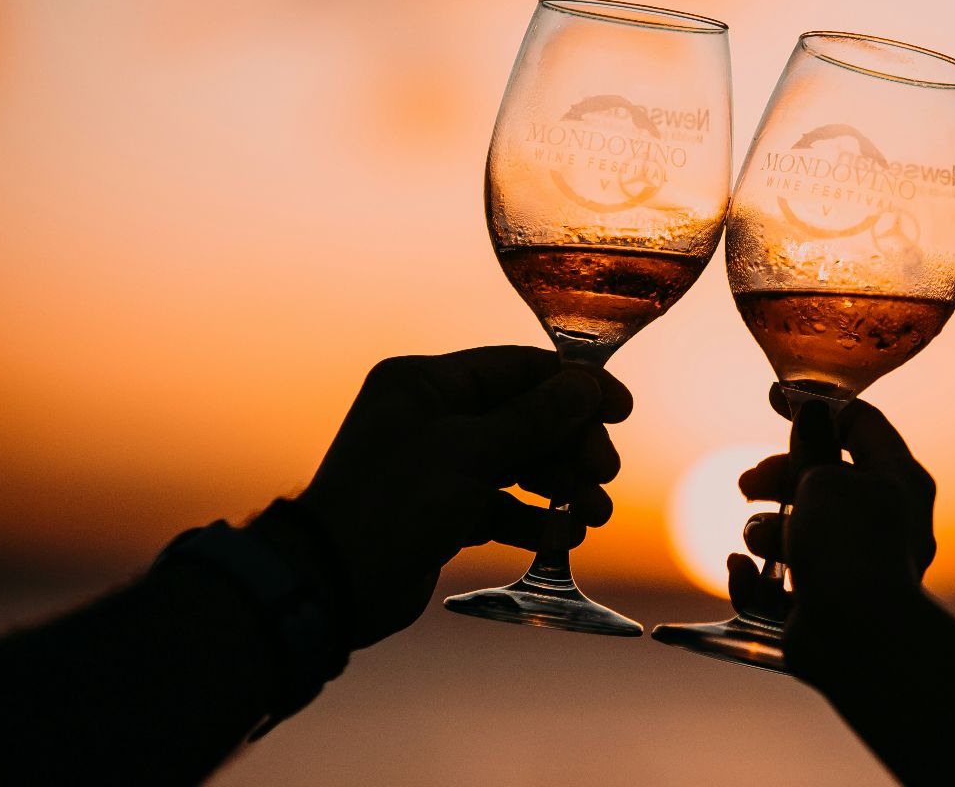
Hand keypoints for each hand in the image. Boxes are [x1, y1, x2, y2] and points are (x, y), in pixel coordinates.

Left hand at [286, 346, 630, 647]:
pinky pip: (502, 506)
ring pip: (519, 464)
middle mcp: (432, 417)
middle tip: (604, 473)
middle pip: (526, 418)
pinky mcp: (442, 512)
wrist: (333, 585)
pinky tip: (564, 536)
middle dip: (571, 446)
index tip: (621, 408)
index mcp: (427, 384)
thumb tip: (587, 386)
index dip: (575, 386)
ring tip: (593, 513)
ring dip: (561, 486)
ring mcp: (437, 466)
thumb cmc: (391, 504)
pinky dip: (535, 519)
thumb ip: (535, 417)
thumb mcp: (470, 452)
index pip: (518, 369)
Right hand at [729, 386, 936, 681]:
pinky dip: (757, 579)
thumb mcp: (825, 479)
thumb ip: (812, 445)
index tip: (773, 400)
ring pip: (798, 532)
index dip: (816, 407)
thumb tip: (811, 411)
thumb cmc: (849, 548)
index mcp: (898, 479)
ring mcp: (855, 567)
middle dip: (778, 477)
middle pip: (823, 479)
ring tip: (759, 539)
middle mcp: (884, 520)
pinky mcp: (826, 607)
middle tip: (748, 484)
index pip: (861, 423)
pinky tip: (743, 573)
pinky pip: (782, 584)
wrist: (859, 640)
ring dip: (766, 530)